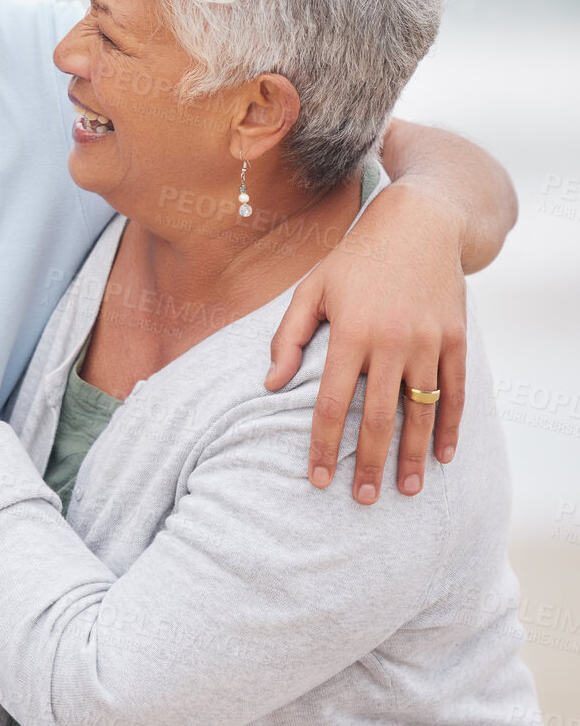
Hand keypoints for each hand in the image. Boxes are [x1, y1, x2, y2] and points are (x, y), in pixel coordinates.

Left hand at [267, 183, 465, 503]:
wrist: (419, 226)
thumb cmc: (354, 261)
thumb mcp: (311, 290)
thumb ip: (288, 338)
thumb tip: (268, 385)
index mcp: (350, 334)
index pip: (330, 403)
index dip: (321, 445)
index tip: (316, 478)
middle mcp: (392, 342)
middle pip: (377, 418)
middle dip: (368, 464)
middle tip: (362, 499)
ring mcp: (430, 342)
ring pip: (420, 412)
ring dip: (412, 455)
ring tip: (404, 490)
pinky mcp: (456, 339)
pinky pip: (453, 392)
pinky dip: (449, 425)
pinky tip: (442, 455)